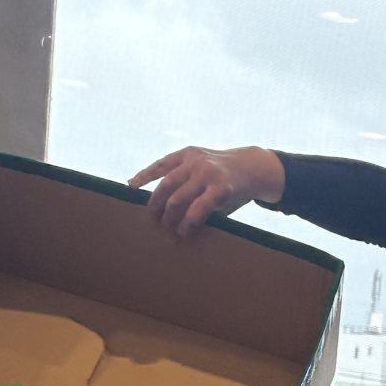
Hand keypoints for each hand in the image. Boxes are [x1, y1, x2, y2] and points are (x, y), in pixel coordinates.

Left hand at [130, 145, 286, 236]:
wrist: (254, 168)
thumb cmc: (224, 174)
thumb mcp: (203, 167)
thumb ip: (185, 178)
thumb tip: (162, 202)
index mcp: (188, 154)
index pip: (161, 165)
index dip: (144, 175)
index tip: (131, 186)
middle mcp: (194, 162)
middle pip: (165, 186)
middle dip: (155, 205)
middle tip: (152, 219)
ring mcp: (206, 174)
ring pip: (177, 200)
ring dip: (169, 218)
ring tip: (168, 231)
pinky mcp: (219, 189)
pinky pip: (197, 210)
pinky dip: (188, 224)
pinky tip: (185, 232)